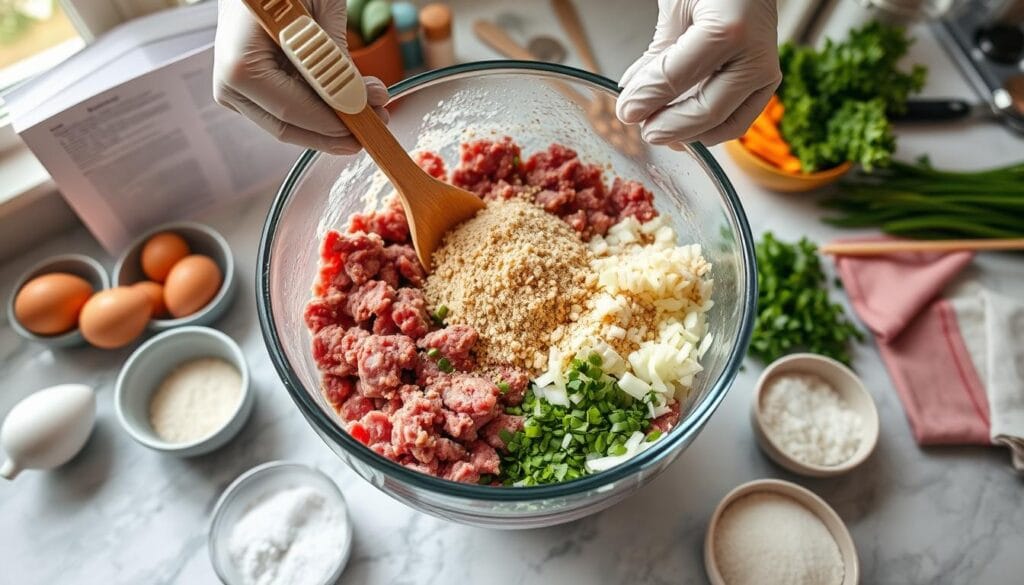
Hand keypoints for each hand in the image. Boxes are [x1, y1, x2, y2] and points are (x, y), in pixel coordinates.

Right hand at [213, 0, 388, 153]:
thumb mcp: (320, 13)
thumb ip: (334, 61)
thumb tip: (357, 102)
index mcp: (240, 63)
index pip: (291, 109)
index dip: (334, 122)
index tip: (372, 120)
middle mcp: (229, 84)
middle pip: (289, 126)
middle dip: (337, 129)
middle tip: (379, 118)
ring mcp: (236, 92)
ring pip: (289, 125)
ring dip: (331, 122)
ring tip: (372, 105)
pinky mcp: (249, 93)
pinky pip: (287, 111)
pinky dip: (318, 110)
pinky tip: (348, 100)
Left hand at [616, 0, 780, 146]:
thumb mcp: (677, 7)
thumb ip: (657, 54)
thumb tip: (632, 94)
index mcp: (729, 30)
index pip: (677, 78)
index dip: (648, 99)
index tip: (625, 111)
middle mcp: (755, 56)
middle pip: (708, 112)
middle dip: (670, 127)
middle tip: (643, 129)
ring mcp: (765, 73)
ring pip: (725, 125)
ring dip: (689, 135)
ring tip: (659, 127)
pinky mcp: (765, 84)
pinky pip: (736, 120)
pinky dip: (707, 129)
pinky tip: (680, 126)